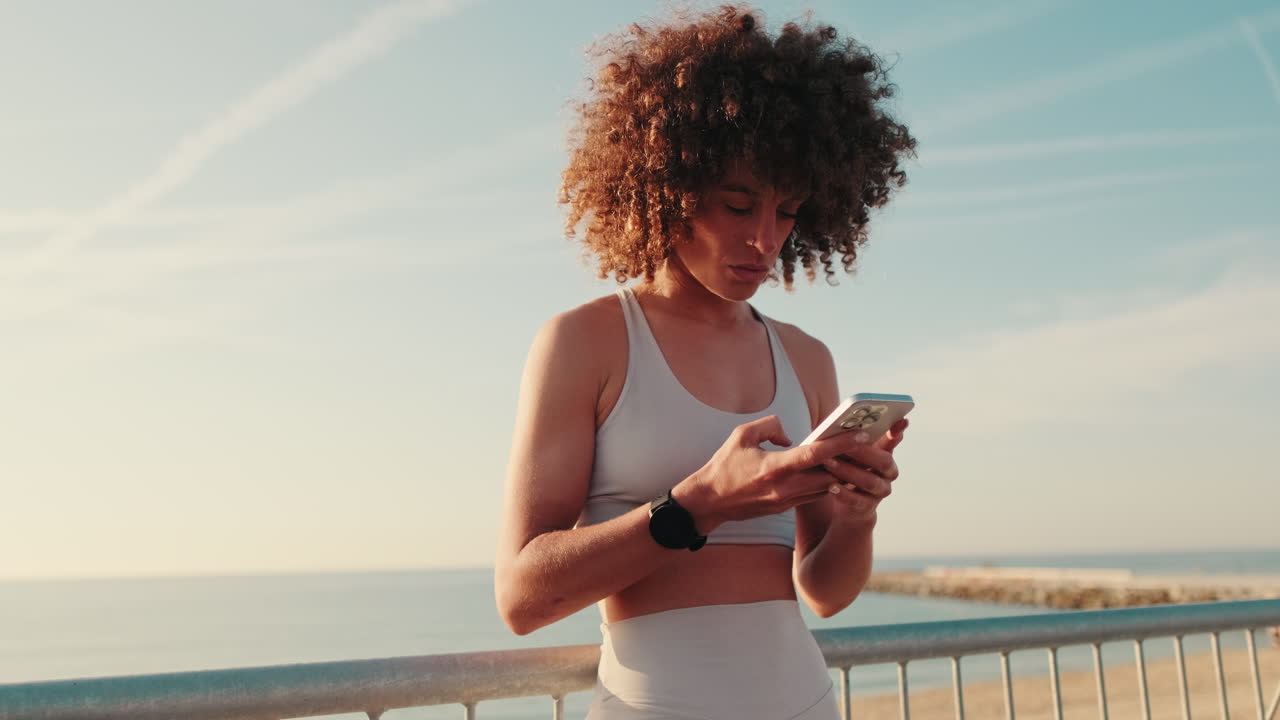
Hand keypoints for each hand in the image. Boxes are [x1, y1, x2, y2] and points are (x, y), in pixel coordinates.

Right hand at [674, 415, 877, 532]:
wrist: (710, 502)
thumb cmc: (724, 466)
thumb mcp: (741, 435)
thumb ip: (770, 426)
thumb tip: (790, 435)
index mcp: (775, 467)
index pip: (815, 455)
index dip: (840, 443)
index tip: (860, 434)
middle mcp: (785, 487)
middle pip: (828, 474)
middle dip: (849, 460)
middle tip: (869, 444)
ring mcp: (787, 500)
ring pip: (825, 487)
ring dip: (841, 473)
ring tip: (858, 457)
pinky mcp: (786, 508)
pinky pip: (814, 494)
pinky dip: (827, 483)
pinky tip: (836, 471)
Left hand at [821, 419, 908, 527]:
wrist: (849, 505)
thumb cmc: (849, 470)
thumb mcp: (851, 453)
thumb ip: (852, 439)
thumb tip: (843, 421)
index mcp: (885, 454)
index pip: (894, 440)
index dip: (897, 431)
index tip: (900, 419)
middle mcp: (888, 473)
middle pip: (884, 461)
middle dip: (864, 452)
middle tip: (845, 444)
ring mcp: (880, 491)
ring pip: (870, 481)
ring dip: (848, 471)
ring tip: (829, 462)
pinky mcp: (867, 508)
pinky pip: (857, 501)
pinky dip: (844, 493)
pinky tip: (831, 486)